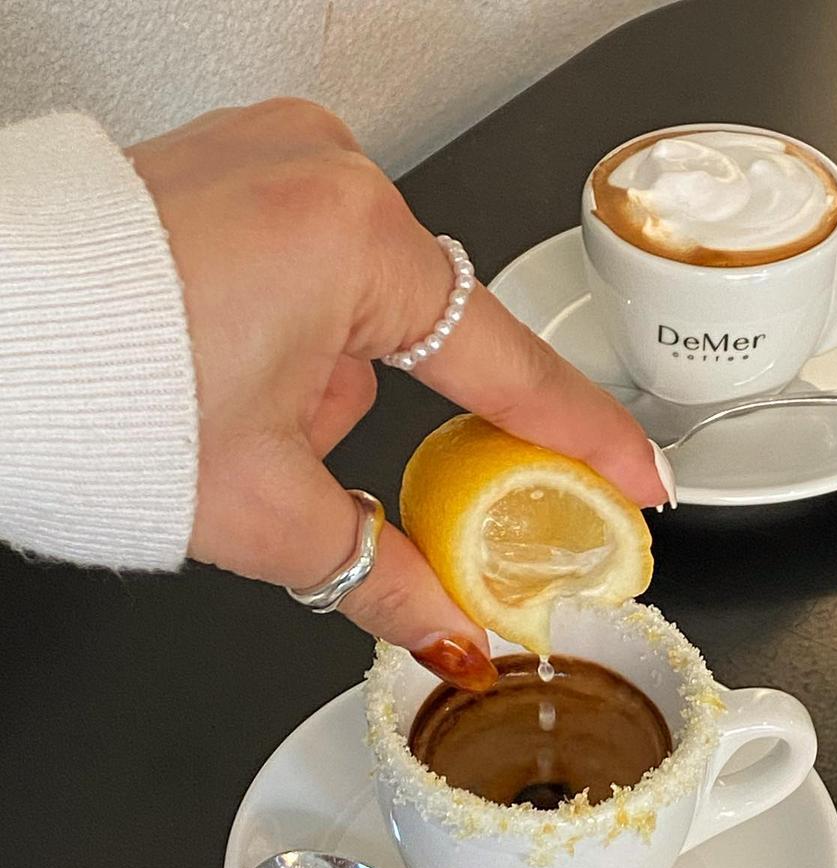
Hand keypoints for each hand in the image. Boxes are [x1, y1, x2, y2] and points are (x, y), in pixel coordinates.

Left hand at [127, 98, 665, 686]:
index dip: (581, 437)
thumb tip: (450, 635)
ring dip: (309, 378)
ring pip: (348, 307)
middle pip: (409, 341)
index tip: (636, 474)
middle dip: (356, 416)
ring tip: (216, 398)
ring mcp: (271, 155)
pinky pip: (298, 260)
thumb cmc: (92, 388)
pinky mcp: (228, 162)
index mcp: (352, 243)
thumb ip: (380, 577)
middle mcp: (324, 174)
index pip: (506, 367)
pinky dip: (275, 328)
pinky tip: (208, 356)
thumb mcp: (261, 509)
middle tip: (283, 452)